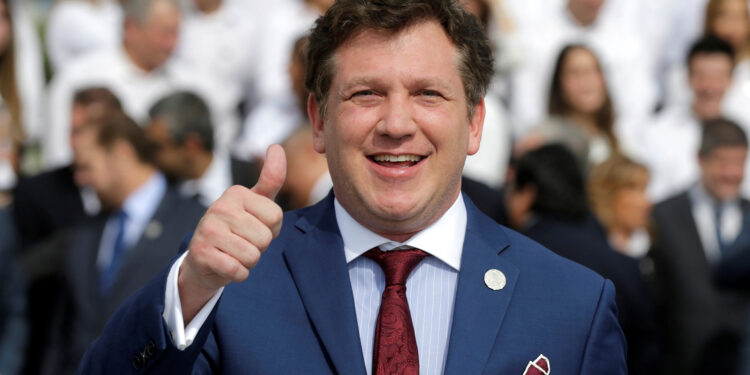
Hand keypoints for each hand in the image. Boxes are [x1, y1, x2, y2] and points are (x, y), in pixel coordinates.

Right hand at [178, 145, 285, 322]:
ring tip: (235, 253)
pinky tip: (227, 265)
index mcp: (236, 193)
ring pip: (252, 255)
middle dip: (260, 247)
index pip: (276, 216)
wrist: (205, 260)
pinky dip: (239, 274)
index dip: (271, 228)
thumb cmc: (237, 229)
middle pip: (265, 237)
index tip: (255, 226)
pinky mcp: (202, 253)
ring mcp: (208, 229)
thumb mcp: (255, 202)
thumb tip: (276, 147)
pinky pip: (238, 270)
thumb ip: (270, 178)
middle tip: (243, 243)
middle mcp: (219, 207)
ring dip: (249, 261)